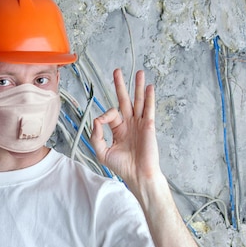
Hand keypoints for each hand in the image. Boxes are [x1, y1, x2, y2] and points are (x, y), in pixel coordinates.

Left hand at [90, 69, 162, 192]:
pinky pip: (148, 108)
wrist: (138, 175)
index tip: (101, 123)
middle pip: (125, 100)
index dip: (104, 116)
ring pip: (138, 101)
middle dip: (120, 85)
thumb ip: (96, 136)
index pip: (110, 114)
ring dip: (138, 86)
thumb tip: (96, 120)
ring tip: (138, 72)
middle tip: (117, 71)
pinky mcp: (148, 126)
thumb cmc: (122, 166)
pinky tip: (149, 87)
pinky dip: (149, 97)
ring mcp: (139, 123)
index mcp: (118, 129)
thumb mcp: (102, 152)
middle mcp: (129, 124)